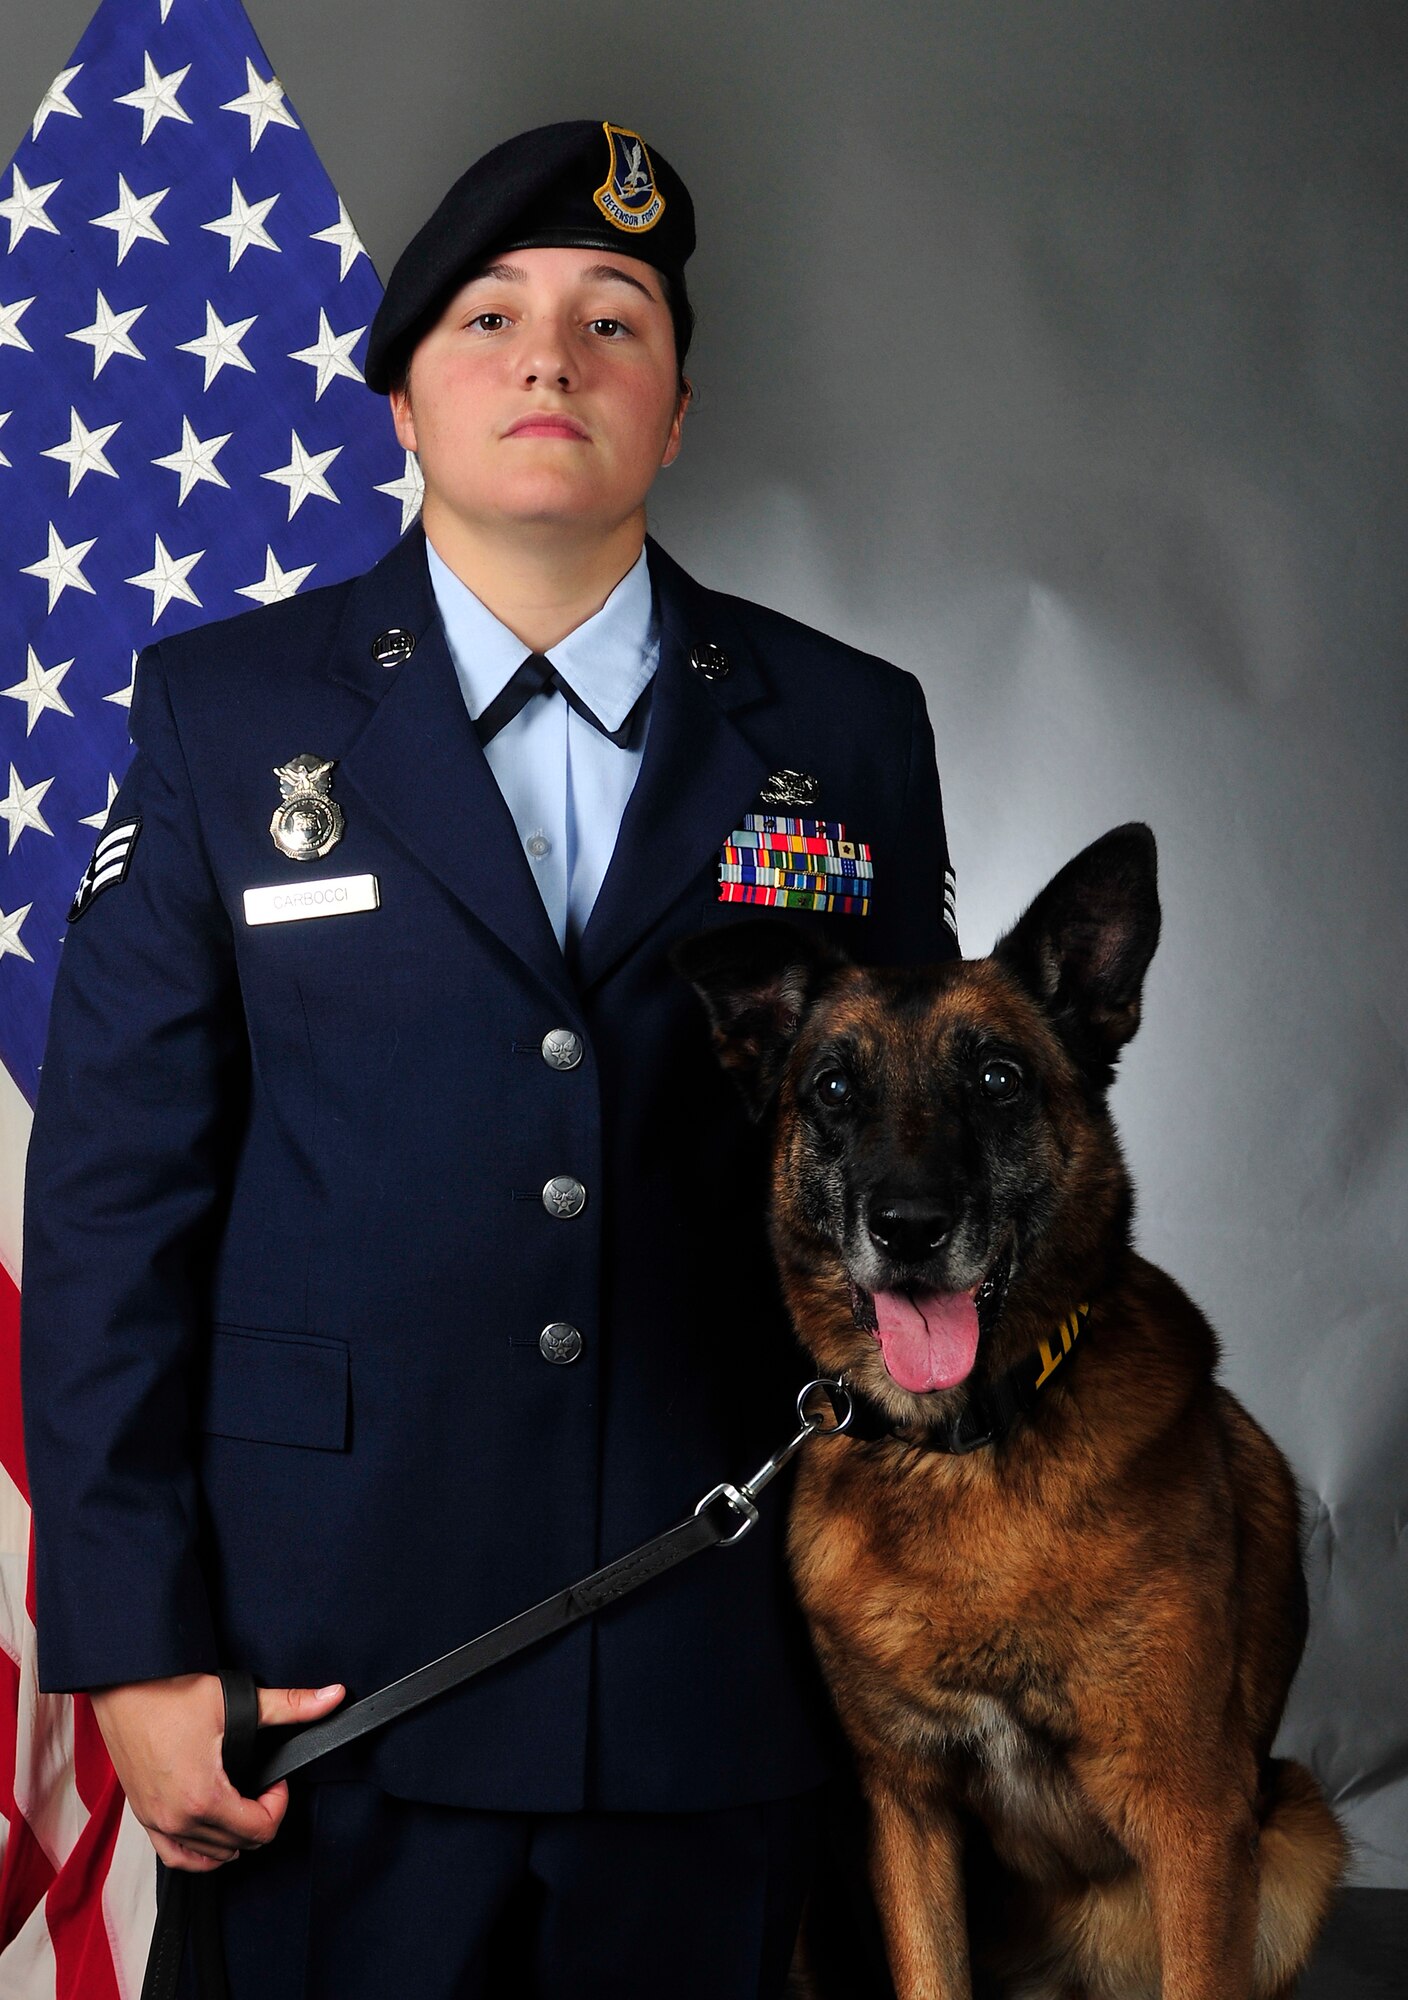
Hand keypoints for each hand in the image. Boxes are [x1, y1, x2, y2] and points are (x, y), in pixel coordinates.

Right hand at [89, 1672, 344, 1871]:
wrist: (123, 1686)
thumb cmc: (169, 1692)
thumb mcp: (236, 1699)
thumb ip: (290, 1705)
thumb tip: (334, 1696)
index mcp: (203, 1797)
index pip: (259, 1830)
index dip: (279, 1804)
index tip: (277, 1780)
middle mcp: (177, 1818)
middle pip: (238, 1845)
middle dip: (259, 1817)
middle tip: (263, 1786)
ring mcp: (157, 1821)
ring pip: (209, 1855)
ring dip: (234, 1836)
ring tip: (244, 1804)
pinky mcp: (143, 1817)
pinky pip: (176, 1856)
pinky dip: (199, 1854)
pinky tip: (214, 1836)